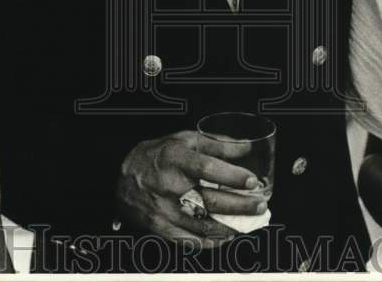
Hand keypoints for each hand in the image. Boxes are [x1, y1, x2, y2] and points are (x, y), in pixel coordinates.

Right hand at [116, 130, 263, 247]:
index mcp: (175, 158)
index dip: (231, 176)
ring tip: (248, 223)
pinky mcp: (159, 227)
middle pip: (209, 199)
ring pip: (203, 223)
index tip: (252, 181)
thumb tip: (246, 146)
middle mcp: (168, 184)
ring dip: (229, 226)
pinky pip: (189, 239)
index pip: (207, 167)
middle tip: (260, 206)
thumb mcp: (183, 140)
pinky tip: (224, 236)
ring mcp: (163, 209)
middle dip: (240, 205)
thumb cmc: (157, 155)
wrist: (121, 178)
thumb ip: (215, 143)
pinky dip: (210, 241)